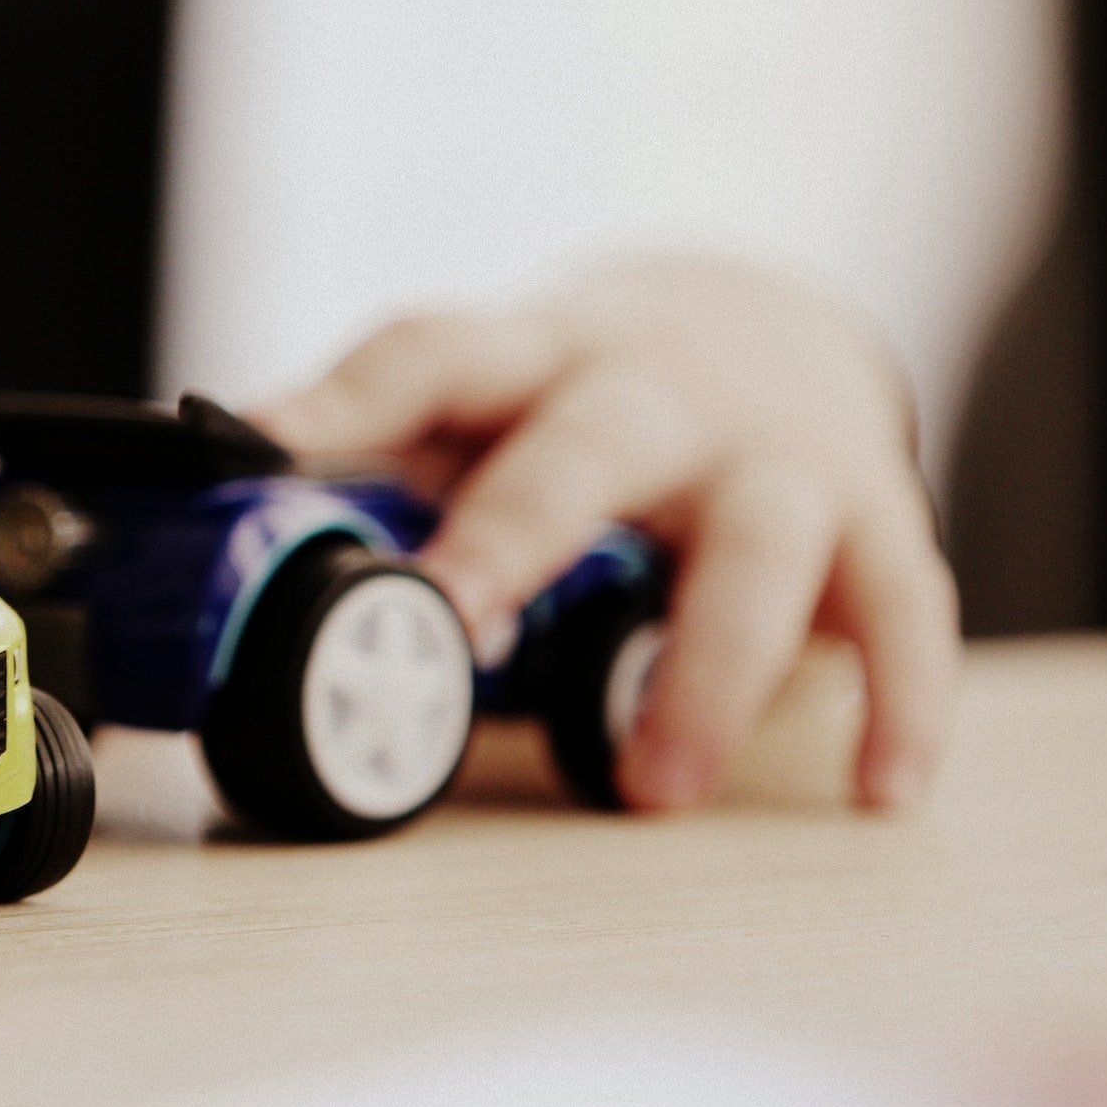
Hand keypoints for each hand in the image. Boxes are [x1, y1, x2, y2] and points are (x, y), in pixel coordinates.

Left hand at [256, 254, 956, 811]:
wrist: (766, 319)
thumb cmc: (583, 395)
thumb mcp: (487, 402)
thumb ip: (383, 467)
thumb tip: (204, 551)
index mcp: (532, 356)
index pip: (431, 350)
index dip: (343, 394)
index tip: (255, 440)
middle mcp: (655, 390)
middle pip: (590, 440)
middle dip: (521, 528)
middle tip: (456, 623)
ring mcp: (774, 451)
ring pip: (758, 539)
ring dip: (705, 666)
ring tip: (652, 786)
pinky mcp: (872, 515)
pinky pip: (902, 607)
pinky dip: (895, 698)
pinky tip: (876, 788)